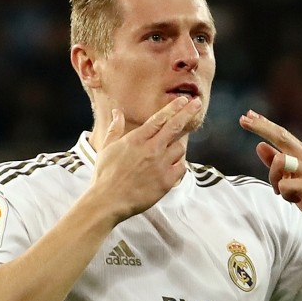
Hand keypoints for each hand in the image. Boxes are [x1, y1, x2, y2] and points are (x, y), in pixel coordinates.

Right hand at [91, 96, 201, 222]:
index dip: (173, 108)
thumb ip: (115, 128)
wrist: (108, 200)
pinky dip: (179, 166)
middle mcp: (151, 148)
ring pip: (180, 148)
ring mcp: (161, 164)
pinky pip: (182, 167)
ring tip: (169, 153)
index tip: (183, 100)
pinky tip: (172, 168)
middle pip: (174, 126)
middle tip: (196, 104)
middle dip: (187, 113)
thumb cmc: (105, 175)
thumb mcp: (106, 148)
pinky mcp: (167, 180)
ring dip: (177, 147)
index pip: (159, 119)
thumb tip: (117, 112)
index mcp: (137, 139)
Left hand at [239, 110, 301, 243]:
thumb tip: (259, 145)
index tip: (245, 116)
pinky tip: (298, 201)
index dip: (263, 124)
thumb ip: (275, 163)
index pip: (281, 134)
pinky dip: (285, 196)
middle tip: (242, 120)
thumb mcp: (290, 178)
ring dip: (275, 179)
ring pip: (279, 162)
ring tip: (285, 193)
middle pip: (282, 136)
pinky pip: (285, 187)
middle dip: (261, 127)